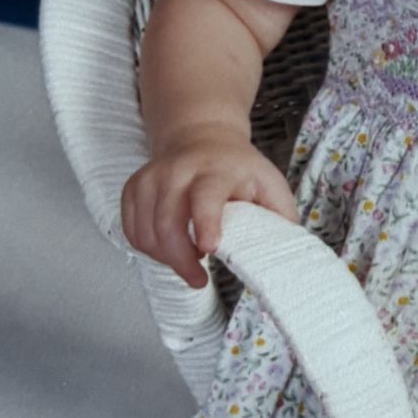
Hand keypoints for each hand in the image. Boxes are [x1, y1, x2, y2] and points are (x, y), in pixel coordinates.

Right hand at [121, 130, 299, 288]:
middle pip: (168, 221)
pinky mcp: (134, 188)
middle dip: (180, 259)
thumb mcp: (270, 184)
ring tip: (188, 262)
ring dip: (164, 257)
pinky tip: (168, 249)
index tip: (208, 248)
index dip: (205, 222)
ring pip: (146, 230)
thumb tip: (286, 253)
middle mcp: (179, 170)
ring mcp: (152, 177)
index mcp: (217, 169)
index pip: (206, 195)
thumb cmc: (239, 170)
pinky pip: (132, 230)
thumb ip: (281, 216)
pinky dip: (148, 249)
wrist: (202, 138)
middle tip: (198, 279)